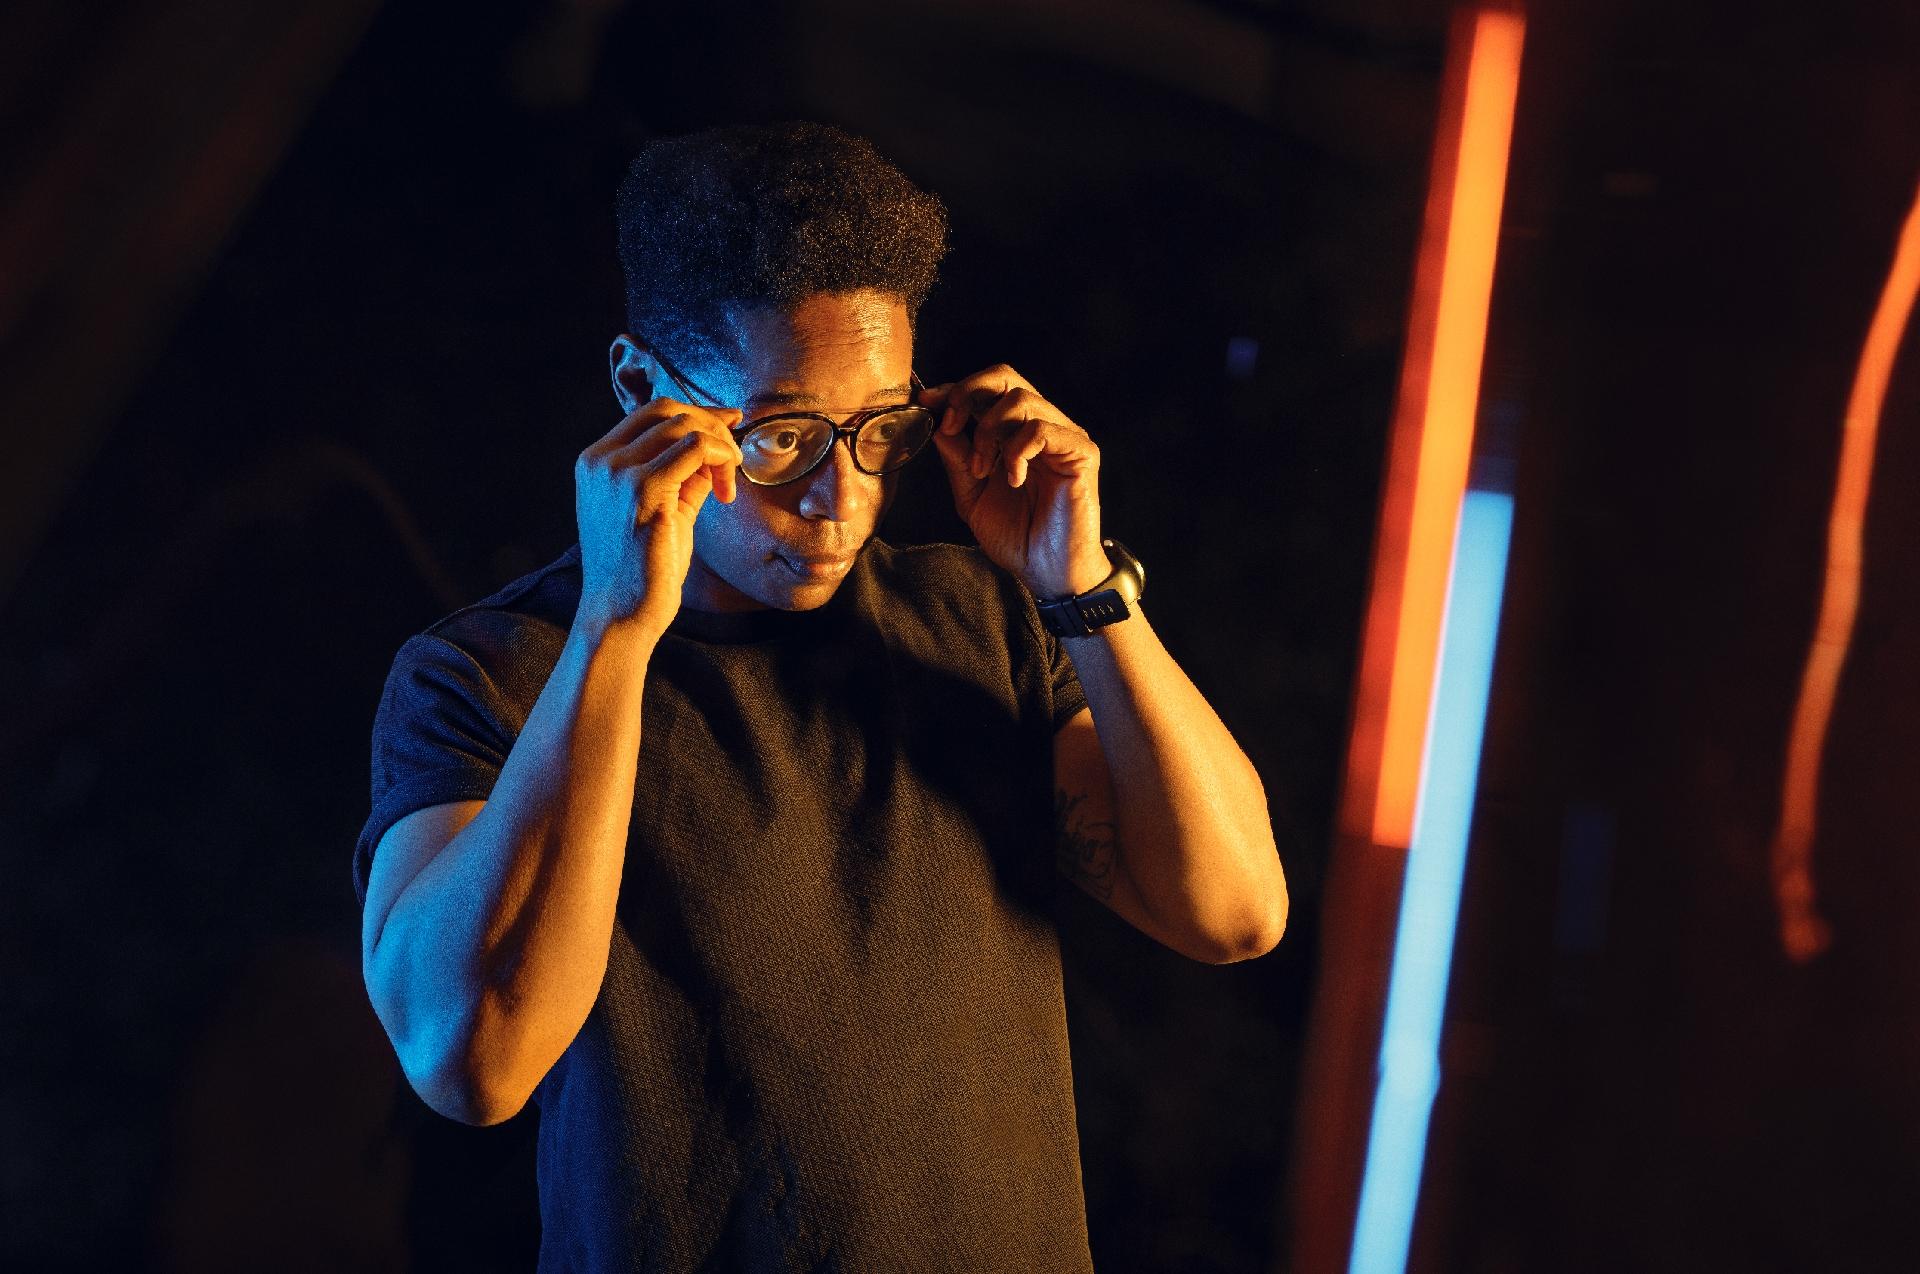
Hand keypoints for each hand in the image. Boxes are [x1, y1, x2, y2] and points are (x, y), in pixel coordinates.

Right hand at [573, 398, 742, 635]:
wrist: (621, 614)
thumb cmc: (642, 570)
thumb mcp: (662, 510)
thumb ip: (682, 476)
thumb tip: (715, 446)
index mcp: (596, 461)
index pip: (651, 412)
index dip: (696, 413)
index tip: (729, 427)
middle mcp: (601, 461)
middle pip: (668, 410)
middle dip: (711, 425)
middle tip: (735, 457)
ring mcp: (618, 473)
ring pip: (684, 426)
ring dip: (720, 447)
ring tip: (728, 483)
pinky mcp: (643, 490)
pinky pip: (695, 448)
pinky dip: (720, 459)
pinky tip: (725, 492)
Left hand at [919, 365, 1109, 597]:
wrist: (1047, 572)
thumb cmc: (1017, 537)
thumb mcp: (972, 495)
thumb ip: (957, 459)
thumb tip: (937, 424)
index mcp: (1014, 432)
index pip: (987, 389)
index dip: (954, 389)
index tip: (926, 402)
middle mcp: (1041, 426)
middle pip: (1005, 376)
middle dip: (968, 393)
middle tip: (951, 427)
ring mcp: (1063, 436)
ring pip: (1020, 399)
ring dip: (988, 434)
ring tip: (983, 471)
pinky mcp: (1081, 451)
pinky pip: (1041, 429)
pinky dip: (1016, 452)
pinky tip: (1013, 480)